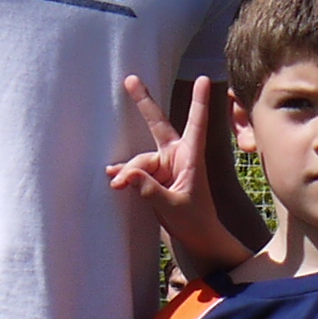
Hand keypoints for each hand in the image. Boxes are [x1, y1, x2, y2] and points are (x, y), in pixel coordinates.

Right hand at [110, 75, 248, 272]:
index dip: (198, 102)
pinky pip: (134, 172)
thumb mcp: (173, 206)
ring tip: (118, 184)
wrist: (197, 238)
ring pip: (139, 161)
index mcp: (191, 157)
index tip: (203, 79)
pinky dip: (125, 176)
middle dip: (143, 103)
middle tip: (130, 79)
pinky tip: (114, 180)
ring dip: (129, 172)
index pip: (195, 124)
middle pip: (157, 124)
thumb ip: (150, 190)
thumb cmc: (195, 221)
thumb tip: (126, 174)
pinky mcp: (153, 177)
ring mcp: (163, 166)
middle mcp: (176, 156)